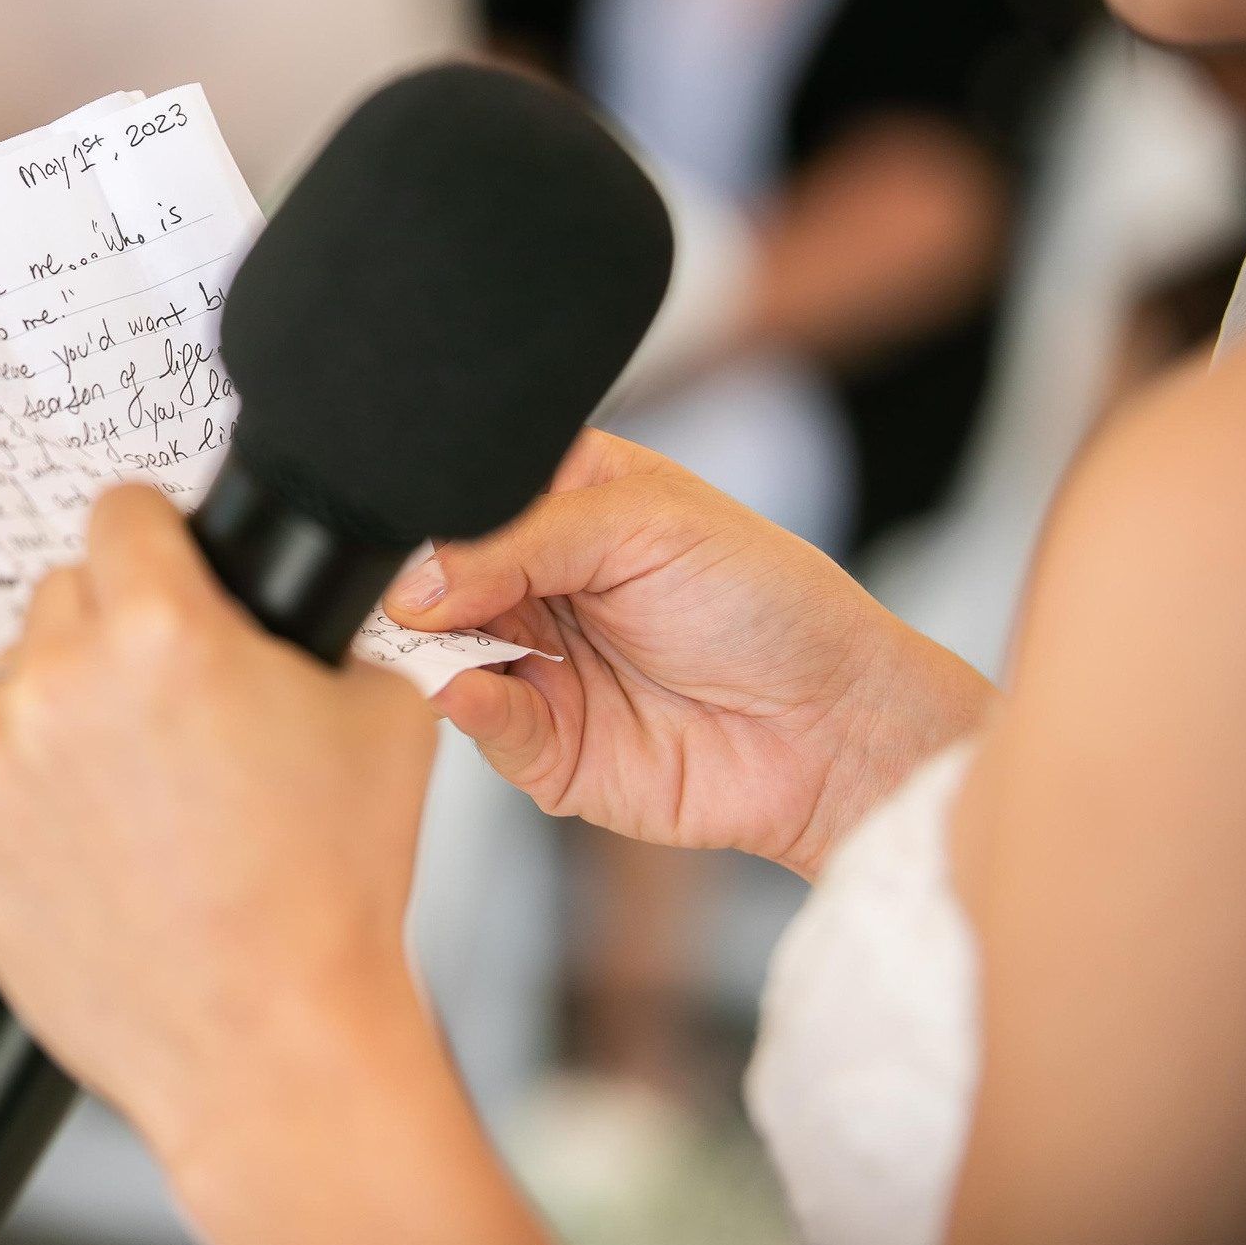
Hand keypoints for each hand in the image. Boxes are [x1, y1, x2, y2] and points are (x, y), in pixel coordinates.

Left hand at [0, 484, 442, 1180]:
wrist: (273, 1045)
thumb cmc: (333, 893)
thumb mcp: (382, 709)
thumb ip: (326, 619)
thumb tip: (301, 580)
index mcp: (159, 629)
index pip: (121, 508)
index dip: (158, 537)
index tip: (165, 565)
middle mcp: (60, 683)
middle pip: (65, 595)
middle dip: (114, 634)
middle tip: (173, 709)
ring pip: (13, 684)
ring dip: (62, 713)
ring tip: (139, 794)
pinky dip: (26, 801)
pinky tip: (98, 850)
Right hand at [385, 430, 994, 875]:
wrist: (836, 725)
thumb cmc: (770, 603)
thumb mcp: (644, 525)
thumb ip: (519, 541)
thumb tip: (416, 583)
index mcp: (556, 503)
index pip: (458, 498)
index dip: (428, 515)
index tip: (408, 533)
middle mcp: (534, 582)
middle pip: (432, 580)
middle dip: (418, 588)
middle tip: (416, 594)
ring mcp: (533, 664)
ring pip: (438, 652)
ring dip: (430, 648)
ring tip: (443, 639)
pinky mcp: (542, 746)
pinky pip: (479, 724)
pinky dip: (465, 706)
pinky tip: (471, 687)